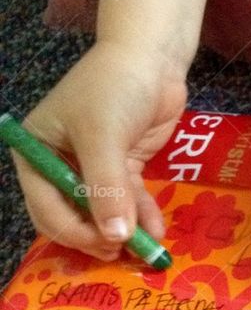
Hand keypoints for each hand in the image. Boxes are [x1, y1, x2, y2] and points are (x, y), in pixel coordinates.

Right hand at [10, 40, 187, 260]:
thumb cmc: (115, 88)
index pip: (45, 205)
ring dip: (124, 230)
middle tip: (122, 253)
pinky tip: (156, 230)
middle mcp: (59, 163)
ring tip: (146, 249)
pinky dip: (141, 215)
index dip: (73, 230)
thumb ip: (106, 188)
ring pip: (104, 211)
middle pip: (72, 215)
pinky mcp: (124, 166)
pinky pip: (129, 199)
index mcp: (36, 152)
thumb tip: (113, 236)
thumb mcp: (103, 136)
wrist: (154, 57)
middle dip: (97, 235)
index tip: (104, 243)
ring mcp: (93, 166)